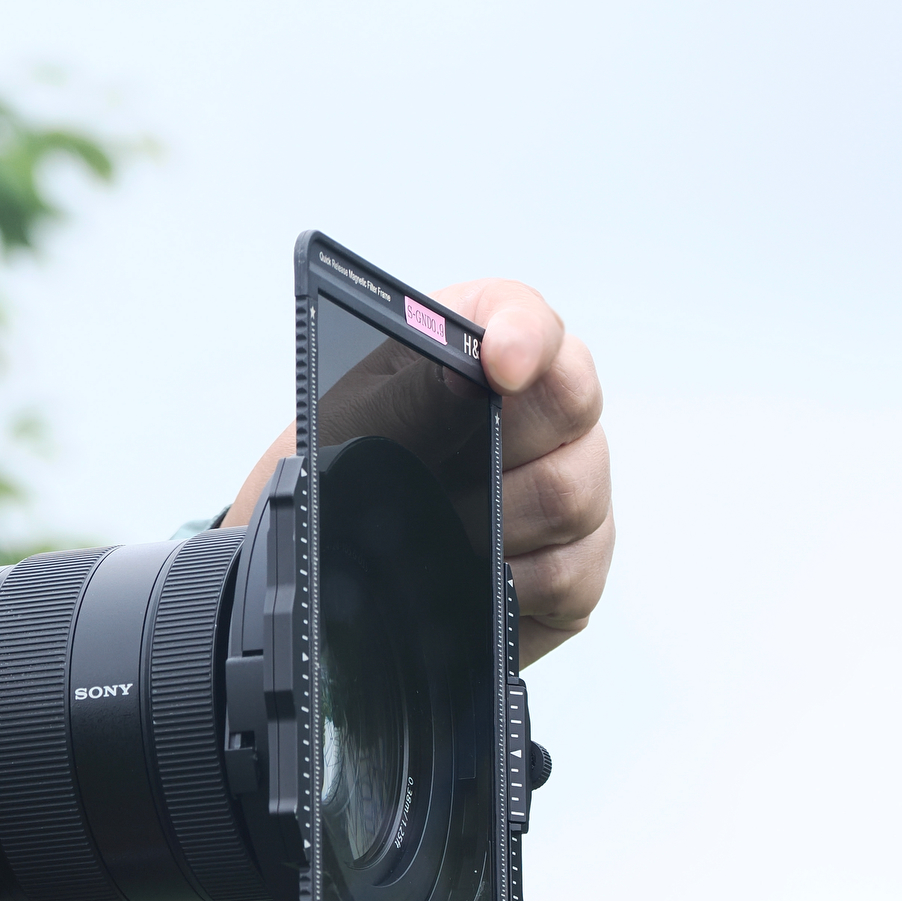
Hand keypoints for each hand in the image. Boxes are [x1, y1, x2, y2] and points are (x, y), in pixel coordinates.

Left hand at [224, 280, 610, 666]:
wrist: (325, 556)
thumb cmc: (339, 473)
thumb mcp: (350, 429)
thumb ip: (409, 399)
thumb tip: (467, 380)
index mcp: (478, 346)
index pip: (527, 316)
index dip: (524, 335)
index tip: (499, 366)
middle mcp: (544, 409)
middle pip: (574, 405)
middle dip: (504, 446)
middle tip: (440, 477)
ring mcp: (573, 483)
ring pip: (575, 495)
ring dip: (499, 524)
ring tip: (442, 532)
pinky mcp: (576, 562)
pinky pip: (572, 572)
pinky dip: (515, 584)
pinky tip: (473, 578)